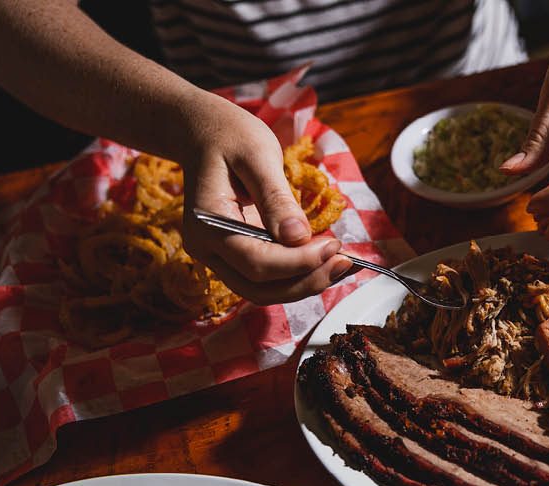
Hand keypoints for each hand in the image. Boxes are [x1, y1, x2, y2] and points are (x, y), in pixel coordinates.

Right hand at [179, 96, 350, 304]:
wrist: (205, 132)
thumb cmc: (231, 135)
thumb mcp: (258, 155)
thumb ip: (276, 198)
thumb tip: (299, 237)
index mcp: (207, 222)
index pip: (256, 262)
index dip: (299, 262)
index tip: (335, 246)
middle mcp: (206, 247)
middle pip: (257, 288)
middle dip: (304, 281)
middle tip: (344, 262)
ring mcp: (217, 255)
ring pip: (261, 291)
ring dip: (302, 284)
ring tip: (339, 265)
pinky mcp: (234, 254)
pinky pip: (264, 278)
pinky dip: (295, 275)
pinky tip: (324, 261)